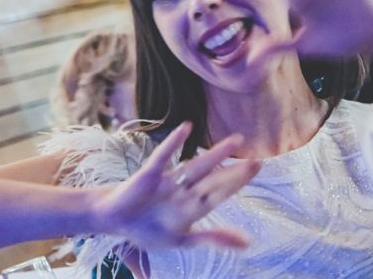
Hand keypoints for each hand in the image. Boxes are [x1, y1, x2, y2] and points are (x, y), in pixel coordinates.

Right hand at [90, 123, 259, 248]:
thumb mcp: (181, 240)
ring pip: (196, 166)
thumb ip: (212, 238)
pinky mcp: (149, 174)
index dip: (238, 182)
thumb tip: (247, 244)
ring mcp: (168, 181)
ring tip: (236, 141)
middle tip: (257, 160)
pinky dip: (173, 143)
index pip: (220, 193)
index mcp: (193, 207)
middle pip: (214, 179)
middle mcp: (185, 191)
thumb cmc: (148, 229)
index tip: (257, 167)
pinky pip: (163, 157)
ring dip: (215, 155)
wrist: (114, 222)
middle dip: (234, 171)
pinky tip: (187, 128)